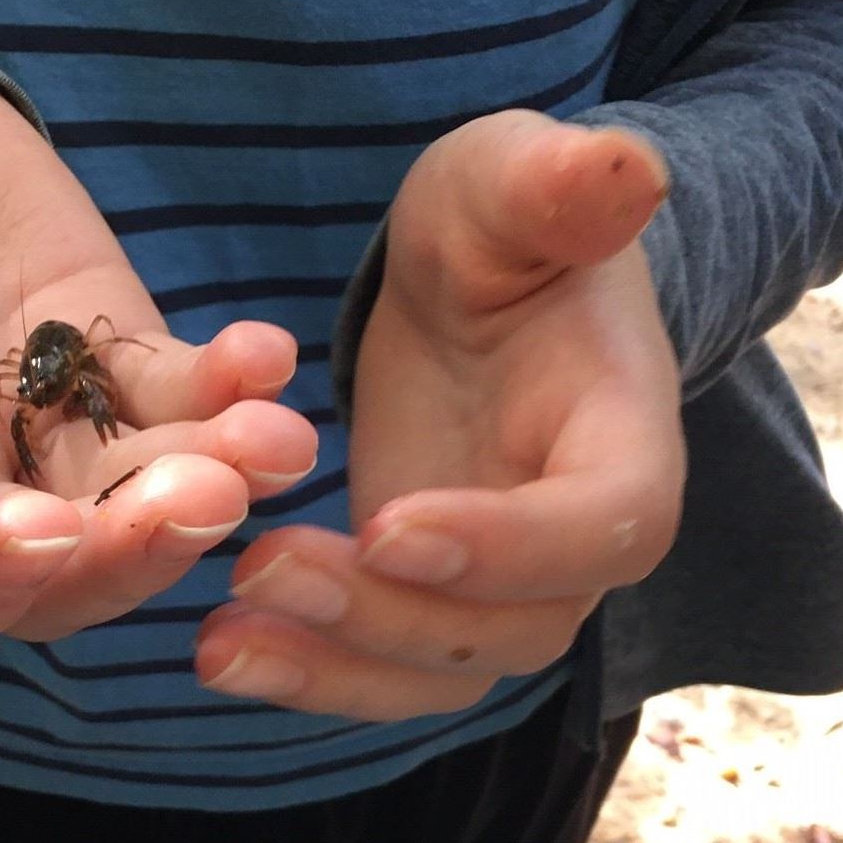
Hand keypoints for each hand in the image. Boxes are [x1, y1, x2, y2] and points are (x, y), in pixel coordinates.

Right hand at [0, 40, 315, 678]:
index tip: (31, 531)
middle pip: (47, 587)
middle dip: (128, 556)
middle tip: (200, 496)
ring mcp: (28, 426)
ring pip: (133, 503)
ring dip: (210, 484)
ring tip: (274, 439)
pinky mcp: (97, 349)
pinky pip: (172, 395)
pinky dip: (226, 388)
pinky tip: (264, 354)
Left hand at [197, 110, 683, 719]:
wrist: (475, 287)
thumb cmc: (504, 228)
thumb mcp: (513, 184)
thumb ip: (559, 186)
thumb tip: (625, 169)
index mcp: (623, 438)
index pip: (609, 524)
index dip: (513, 544)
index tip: (392, 523)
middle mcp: (574, 536)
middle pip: (515, 627)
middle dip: (389, 615)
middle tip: (265, 566)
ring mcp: (497, 580)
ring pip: (440, 672)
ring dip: (335, 671)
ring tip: (220, 644)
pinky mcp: (422, 593)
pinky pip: (382, 665)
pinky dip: (309, 672)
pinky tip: (217, 648)